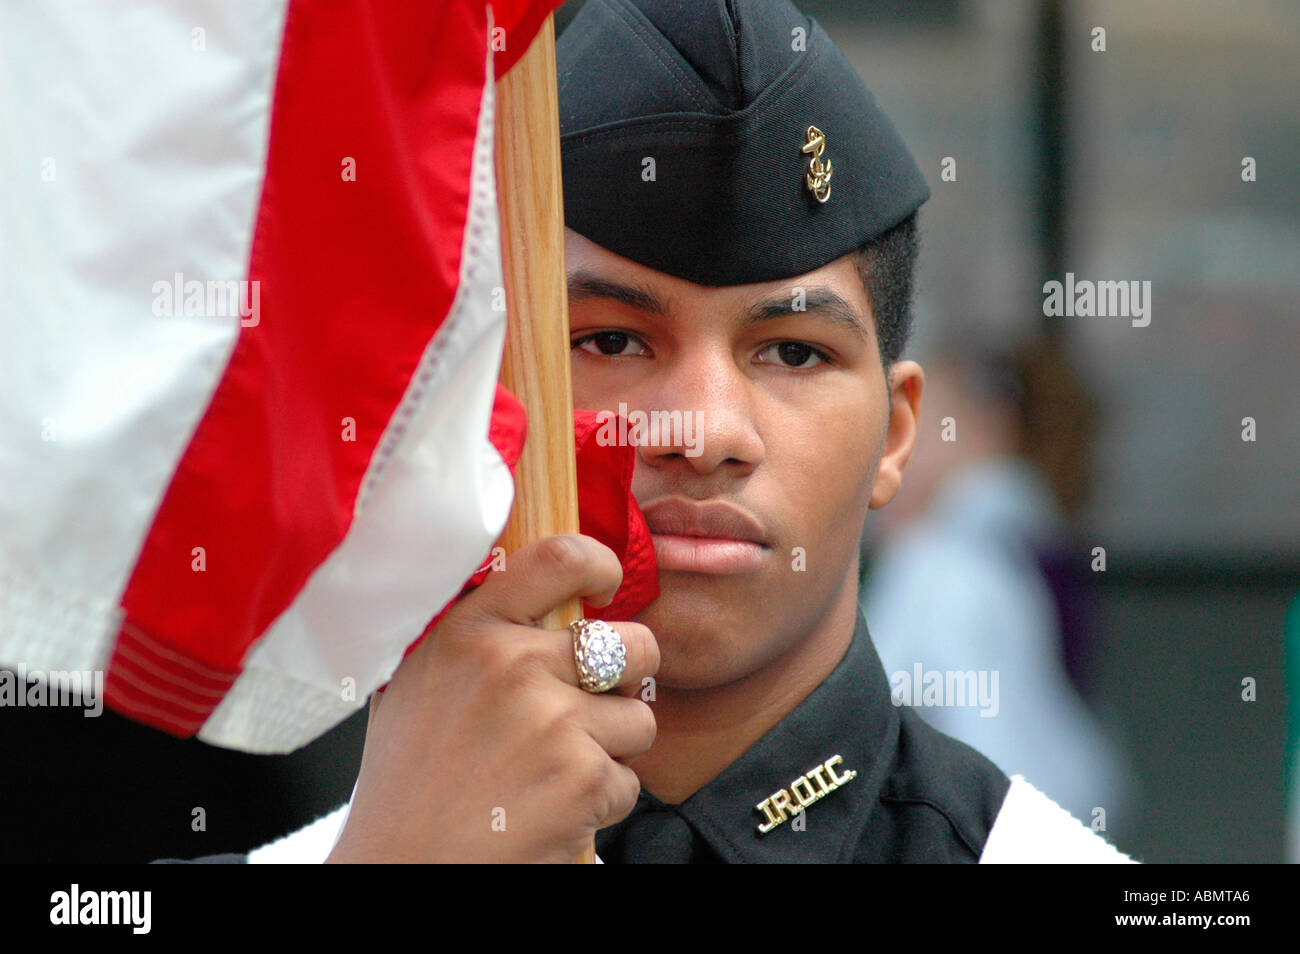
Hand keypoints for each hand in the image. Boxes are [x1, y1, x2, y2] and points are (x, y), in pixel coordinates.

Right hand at [326, 534, 658, 862]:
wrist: (402, 870)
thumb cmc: (409, 783)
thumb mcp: (420, 682)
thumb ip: (479, 635)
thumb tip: (543, 597)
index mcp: (469, 632)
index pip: (560, 558)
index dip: (601, 566)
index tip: (607, 586)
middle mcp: (513, 666)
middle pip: (634, 644)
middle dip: (629, 676)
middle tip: (593, 703)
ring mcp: (554, 723)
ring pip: (638, 720)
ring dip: (610, 749)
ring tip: (553, 770)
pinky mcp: (583, 779)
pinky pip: (628, 781)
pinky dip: (598, 801)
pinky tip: (550, 809)